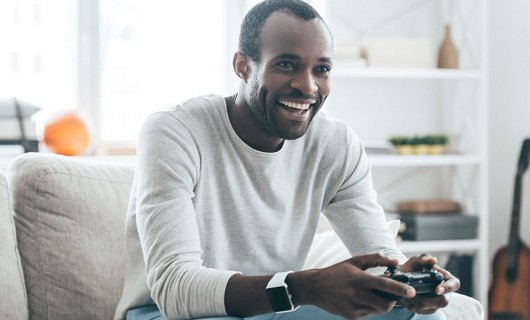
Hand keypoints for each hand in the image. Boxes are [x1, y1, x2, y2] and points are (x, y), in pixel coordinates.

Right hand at [291, 253, 415, 318]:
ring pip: (378, 311)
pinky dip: (369, 308)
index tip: (412, 292)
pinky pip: (368, 314)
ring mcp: (354, 307)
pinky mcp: (351, 316)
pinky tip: (360, 300)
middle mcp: (357, 294)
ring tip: (373, 295)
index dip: (400, 289)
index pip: (385, 285)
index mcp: (360, 279)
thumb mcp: (354, 261)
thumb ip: (376, 259)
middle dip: (392, 301)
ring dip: (381, 304)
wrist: (314, 288)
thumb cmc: (336, 272)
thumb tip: (395, 261)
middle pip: (386, 304)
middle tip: (391, 295)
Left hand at [398, 254, 459, 313]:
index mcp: (446, 279)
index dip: (447, 288)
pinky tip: (406, 297)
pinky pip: (421, 311)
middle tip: (414, 292)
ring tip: (407, 292)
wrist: (400, 279)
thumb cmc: (412, 268)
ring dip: (416, 300)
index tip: (436, 290)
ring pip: (430, 307)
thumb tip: (433, 260)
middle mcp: (444, 293)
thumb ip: (424, 258)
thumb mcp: (416, 261)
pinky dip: (411, 304)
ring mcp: (436, 303)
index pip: (454, 284)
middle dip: (427, 298)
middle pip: (443, 302)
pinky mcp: (427, 310)